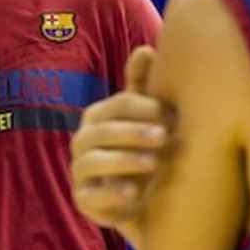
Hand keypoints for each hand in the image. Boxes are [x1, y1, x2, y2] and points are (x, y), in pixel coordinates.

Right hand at [71, 45, 173, 249]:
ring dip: (123, 161)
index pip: (115, 105)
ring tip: (154, 165)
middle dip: (132, 133)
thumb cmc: (145, 148)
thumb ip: (143, 87)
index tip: (169, 114)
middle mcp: (83, 142)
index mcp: (98, 117)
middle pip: (99, 132)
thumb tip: (145, 49)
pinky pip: (89, 197)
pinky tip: (135, 194)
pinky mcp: (84, 200)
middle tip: (164, 136)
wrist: (144, 198)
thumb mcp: (147, 118)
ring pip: (91, 162)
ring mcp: (81, 171)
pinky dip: (111, 194)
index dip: (141, 108)